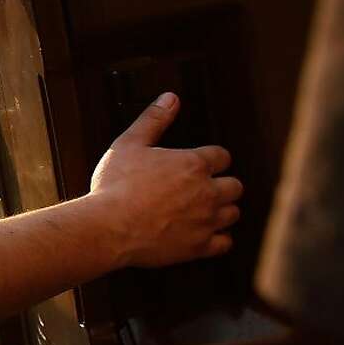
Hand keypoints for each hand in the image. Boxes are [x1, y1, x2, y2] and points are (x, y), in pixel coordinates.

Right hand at [86, 93, 243, 267]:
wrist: (108, 227)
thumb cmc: (115, 185)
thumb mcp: (129, 144)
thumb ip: (153, 120)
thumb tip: (170, 98)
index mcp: (193, 164)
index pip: (222, 157)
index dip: (212, 159)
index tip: (201, 165)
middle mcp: (207, 192)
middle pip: (235, 186)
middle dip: (222, 185)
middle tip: (203, 188)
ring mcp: (206, 221)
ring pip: (233, 213)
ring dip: (222, 210)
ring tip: (203, 210)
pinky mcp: (199, 246)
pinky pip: (225, 243)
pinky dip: (218, 239)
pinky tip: (204, 234)